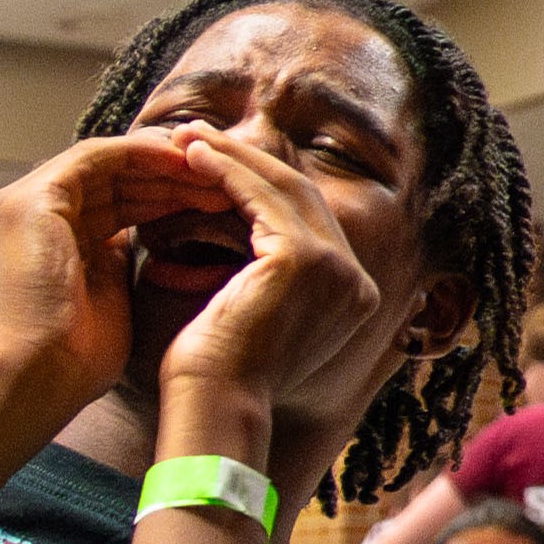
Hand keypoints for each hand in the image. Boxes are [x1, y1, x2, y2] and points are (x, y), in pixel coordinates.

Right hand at [0, 134, 231, 401]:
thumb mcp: (103, 293)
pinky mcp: (30, 199)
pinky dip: (144, 157)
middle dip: (169, 180)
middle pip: (105, 180)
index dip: (160, 200)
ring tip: (219, 177)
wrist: (38, 379)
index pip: (102, 203)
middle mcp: (13, 213)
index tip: (213, 203)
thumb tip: (143, 234)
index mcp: (27, 239)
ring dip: (164, 167)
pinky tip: (188, 167)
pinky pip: (97, 158)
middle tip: (226, 184)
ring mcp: (14, 202)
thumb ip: (112, 256)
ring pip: (104, 165)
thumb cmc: (73, 358)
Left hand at [152, 121, 396, 451]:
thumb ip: (262, 273)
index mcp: (352, 296)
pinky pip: (261, 197)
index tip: (217, 165)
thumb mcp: (254, 312)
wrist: (214, 406)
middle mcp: (356, 280)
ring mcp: (337, 268)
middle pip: (303, 196)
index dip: (262, 185)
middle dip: (249, 161)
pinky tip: (191, 156)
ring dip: (233, 156)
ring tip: (187, 138)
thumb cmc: (219, 373)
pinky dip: (225, 169)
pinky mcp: (304, 259)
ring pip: (284, 188)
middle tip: (199, 137)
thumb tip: (235, 227)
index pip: (308, 220)